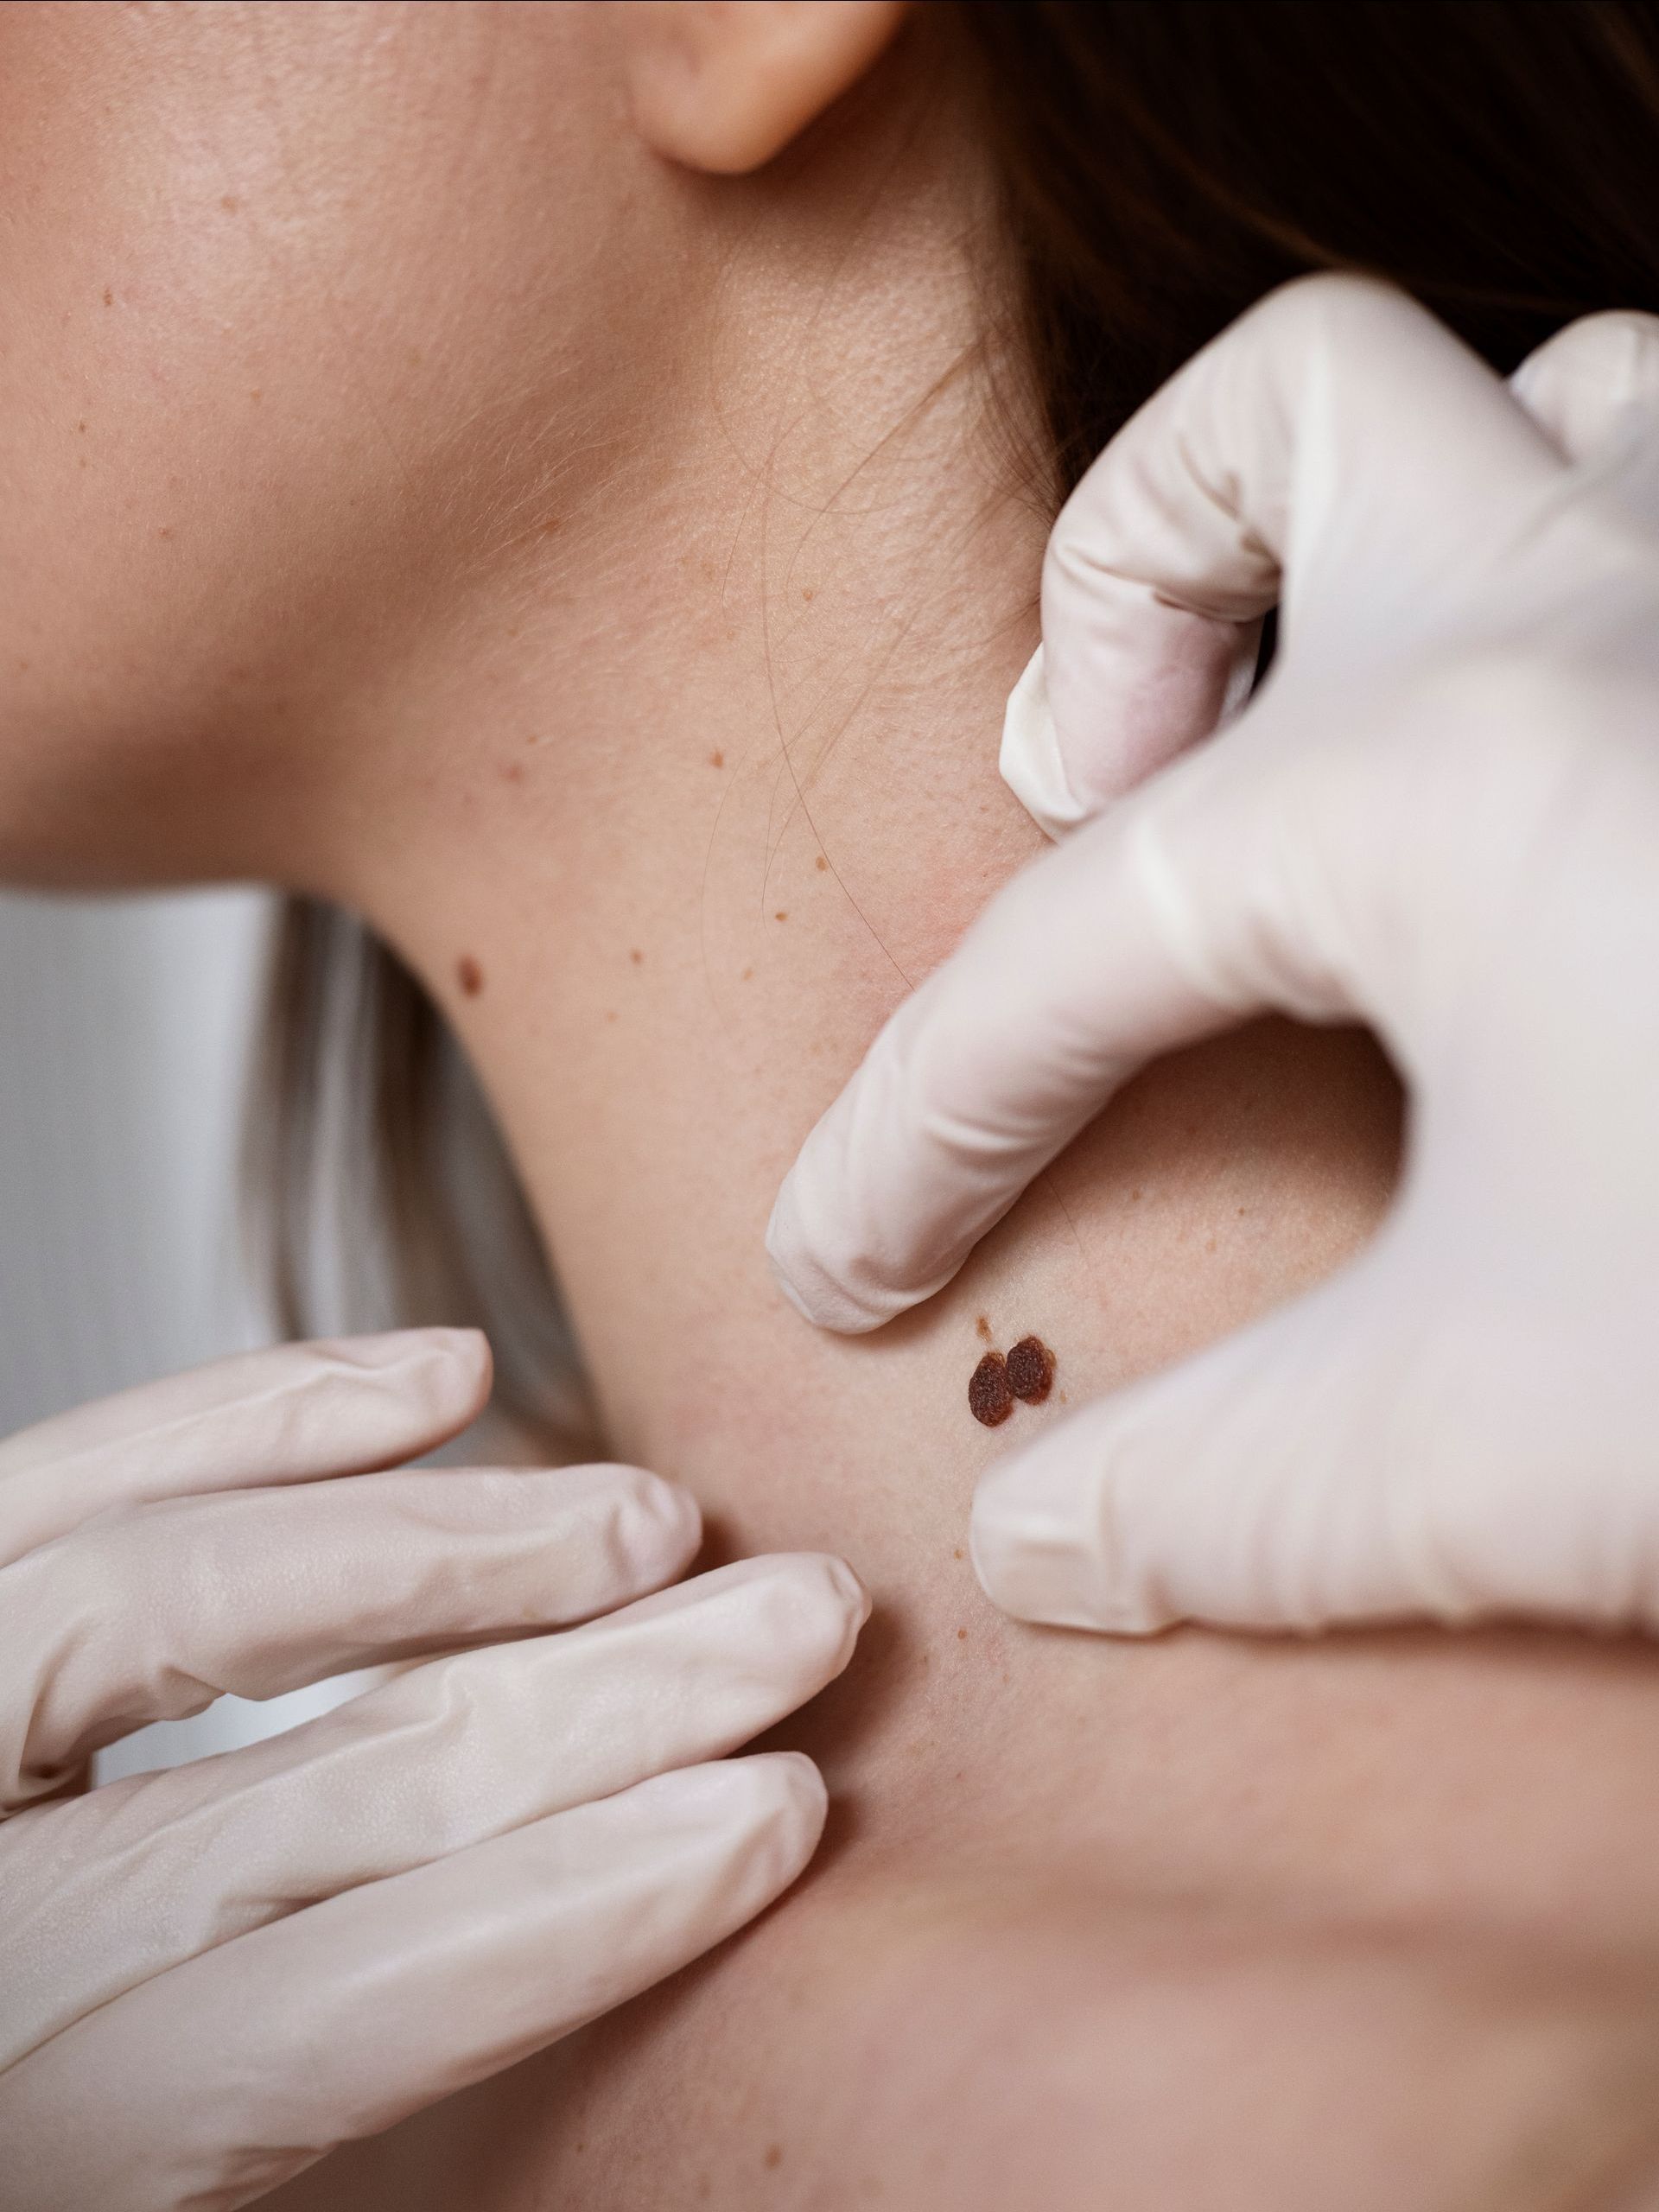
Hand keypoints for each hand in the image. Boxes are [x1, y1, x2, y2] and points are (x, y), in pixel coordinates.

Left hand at [0, 1330, 865, 2209]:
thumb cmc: (35, 2139)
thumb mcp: (132, 2199)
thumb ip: (278, 2108)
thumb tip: (529, 1957)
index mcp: (27, 2148)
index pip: (314, 2014)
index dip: (559, 1914)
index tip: (760, 1821)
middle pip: (300, 1796)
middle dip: (591, 1702)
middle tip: (790, 1631)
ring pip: (181, 1606)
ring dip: (465, 1554)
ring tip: (666, 1523)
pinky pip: (56, 1499)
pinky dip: (247, 1426)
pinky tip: (434, 1383)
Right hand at [768, 274, 1658, 1636]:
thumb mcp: (1494, 1449)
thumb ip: (1219, 1502)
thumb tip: (1040, 1546)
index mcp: (1441, 782)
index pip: (1066, 954)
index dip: (914, 1128)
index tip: (848, 1264)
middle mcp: (1598, 613)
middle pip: (1273, 412)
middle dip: (1116, 589)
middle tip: (1102, 797)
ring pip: (1541, 398)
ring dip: (1394, 551)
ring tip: (1335, 749)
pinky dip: (1597, 582)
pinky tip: (1568, 785)